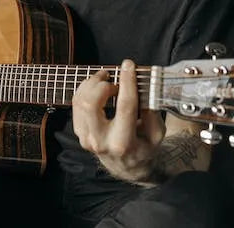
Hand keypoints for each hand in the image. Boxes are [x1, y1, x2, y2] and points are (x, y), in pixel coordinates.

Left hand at [71, 60, 165, 182]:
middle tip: (112, 78)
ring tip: (105, 80)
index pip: (125, 106)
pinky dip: (85, 91)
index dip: (127, 82)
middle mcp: (101, 142)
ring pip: (80, 102)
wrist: (128, 168)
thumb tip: (142, 88)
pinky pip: (76, 105)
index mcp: (124, 143)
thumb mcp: (156, 134)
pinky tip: (97, 88)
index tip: (129, 65)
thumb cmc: (144, 148)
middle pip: (90, 104)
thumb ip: (151, 112)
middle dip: (101, 84)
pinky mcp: (80, 133)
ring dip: (92, 85)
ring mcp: (86, 138)